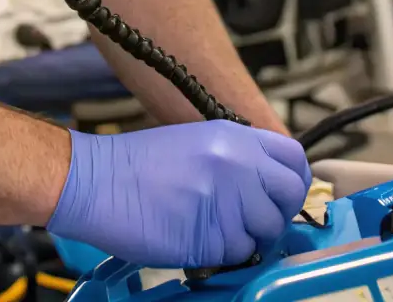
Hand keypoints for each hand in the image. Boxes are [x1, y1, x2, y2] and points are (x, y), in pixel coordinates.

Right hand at [46, 121, 311, 268]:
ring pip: (265, 232)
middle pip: (288, 197)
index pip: (294, 159)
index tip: (281, 194)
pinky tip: (197, 237)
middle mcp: (236, 166)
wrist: (97, 183)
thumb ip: (239, 157)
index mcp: (234, 138)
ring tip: (212, 226)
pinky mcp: (209, 238)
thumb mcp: (198, 141)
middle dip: (277, 213)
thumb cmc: (139, 165)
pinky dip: (222, 254)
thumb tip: (270, 183)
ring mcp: (224, 202)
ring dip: (245, 237)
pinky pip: (236, 255)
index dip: (293, 180)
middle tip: (253, 218)